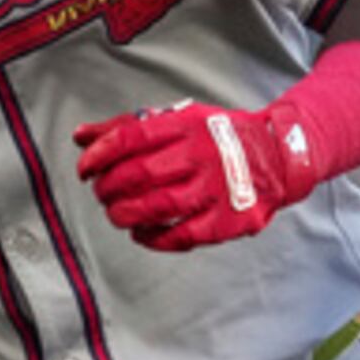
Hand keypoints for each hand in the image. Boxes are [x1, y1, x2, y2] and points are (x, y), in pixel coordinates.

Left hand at [75, 94, 319, 250]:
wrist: (279, 155)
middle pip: (139, 175)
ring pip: (157, 208)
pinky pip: (181, 236)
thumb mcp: (179, 120)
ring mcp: (218, 188)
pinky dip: (153, 239)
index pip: (131, 137)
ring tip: (117, 214)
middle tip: (102, 193)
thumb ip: (129, 128)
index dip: (99, 155)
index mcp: (187, 125)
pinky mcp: (229, 220)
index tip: (85, 169)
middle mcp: (202, 155)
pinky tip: (141, 233)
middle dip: (108, 188)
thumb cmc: (218, 138)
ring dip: (124, 215)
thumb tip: (81, 136)